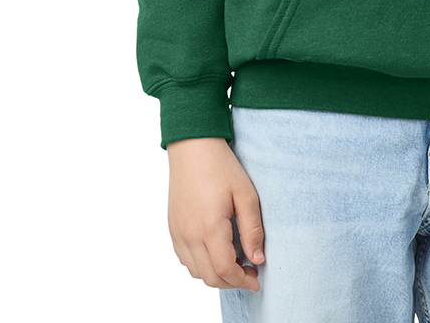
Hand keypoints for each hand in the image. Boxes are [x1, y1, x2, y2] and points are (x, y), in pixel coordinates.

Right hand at [166, 137, 264, 291]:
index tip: (256, 279)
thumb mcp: (246, 195)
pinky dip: (200, 264)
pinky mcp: (172, 228)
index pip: (225, 270)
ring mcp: (178, 233)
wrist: (193, 147)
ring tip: (234, 261)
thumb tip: (257, 259)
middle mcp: (189, 235)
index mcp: (209, 227)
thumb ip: (252, 230)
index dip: (242, 280)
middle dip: (231, 282)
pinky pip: (185, 259)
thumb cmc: (221, 167)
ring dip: (215, 274)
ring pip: (196, 271)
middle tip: (249, 272)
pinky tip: (215, 251)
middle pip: (209, 277)